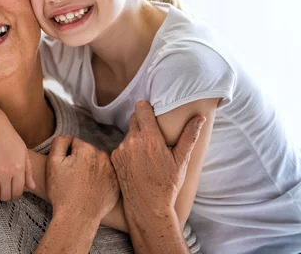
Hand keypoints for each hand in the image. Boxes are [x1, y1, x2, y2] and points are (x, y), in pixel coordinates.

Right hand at [46, 136, 118, 221]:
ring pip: (97, 162)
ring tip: (82, 184)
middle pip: (87, 152)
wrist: (77, 217)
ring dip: (91, 168)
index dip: (67, 155)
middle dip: (80, 160)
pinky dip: (100, 178)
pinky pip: (106, 174)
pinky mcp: (117, 183)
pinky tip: (92, 189)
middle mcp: (102, 156)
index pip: (74, 143)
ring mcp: (112, 170)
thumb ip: (59, 142)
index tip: (65, 169)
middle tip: (73, 178)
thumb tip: (68, 137)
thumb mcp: (52, 163)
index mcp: (86, 149)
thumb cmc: (62, 191)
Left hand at [110, 101, 205, 215]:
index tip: (153, 112)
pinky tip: (138, 162)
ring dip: (137, 137)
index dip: (147, 108)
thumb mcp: (182, 161)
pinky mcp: (115, 158)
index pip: (141, 107)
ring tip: (148, 153)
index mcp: (150, 139)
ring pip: (129, 133)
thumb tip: (200, 118)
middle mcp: (132, 141)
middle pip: (134, 118)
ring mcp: (121, 150)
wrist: (148, 207)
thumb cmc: (168, 184)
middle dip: (143, 122)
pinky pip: (122, 145)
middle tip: (154, 134)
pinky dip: (129, 149)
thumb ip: (189, 136)